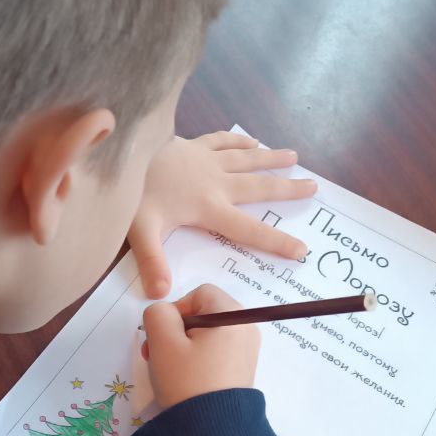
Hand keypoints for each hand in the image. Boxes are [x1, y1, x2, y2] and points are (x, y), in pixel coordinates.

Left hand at [128, 132, 315, 297]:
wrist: (122, 149)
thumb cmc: (131, 193)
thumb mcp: (140, 232)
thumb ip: (153, 263)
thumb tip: (162, 295)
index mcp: (208, 207)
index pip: (248, 229)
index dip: (276, 241)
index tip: (301, 250)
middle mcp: (215, 182)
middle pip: (258, 187)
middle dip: (286, 189)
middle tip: (313, 187)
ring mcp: (205, 160)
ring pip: (246, 159)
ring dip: (270, 158)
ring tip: (294, 156)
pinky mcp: (192, 144)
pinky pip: (222, 140)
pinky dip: (239, 140)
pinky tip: (252, 140)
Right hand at [143, 285, 260, 410]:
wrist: (211, 433)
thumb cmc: (187, 381)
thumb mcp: (162, 341)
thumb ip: (157, 314)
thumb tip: (165, 315)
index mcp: (233, 316)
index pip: (199, 294)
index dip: (175, 310)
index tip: (163, 337)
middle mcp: (246, 330)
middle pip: (203, 315)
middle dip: (175, 331)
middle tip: (157, 355)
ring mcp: (246, 352)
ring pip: (205, 336)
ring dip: (181, 347)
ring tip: (168, 371)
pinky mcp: (240, 372)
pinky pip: (214, 354)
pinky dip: (195, 361)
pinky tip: (183, 380)